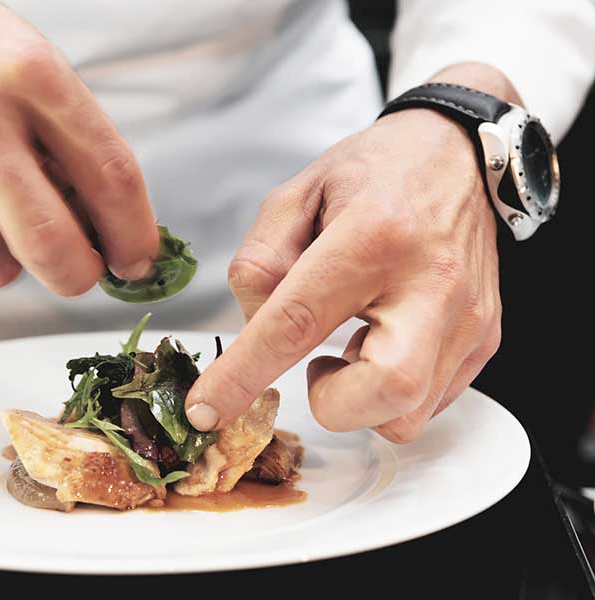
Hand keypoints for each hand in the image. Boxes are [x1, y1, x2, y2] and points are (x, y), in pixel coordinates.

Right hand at [0, 0, 157, 293]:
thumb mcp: (34, 68)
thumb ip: (75, 144)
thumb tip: (111, 236)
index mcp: (31, 75)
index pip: (109, 176)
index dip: (133, 235)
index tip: (137, 262)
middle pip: (49, 244)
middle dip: (79, 277)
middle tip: (81, 273)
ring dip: (9, 256)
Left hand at [186, 66, 510, 442]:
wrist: (459, 155)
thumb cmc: (374, 173)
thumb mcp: (296, 194)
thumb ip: (260, 260)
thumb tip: (255, 328)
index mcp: (372, 235)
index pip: (297, 322)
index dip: (244, 376)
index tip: (207, 410)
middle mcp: (430, 281)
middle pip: (388, 388)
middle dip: (333, 405)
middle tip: (317, 369)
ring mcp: (467, 316)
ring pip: (409, 412)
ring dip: (360, 401)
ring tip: (352, 345)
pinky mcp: (484, 338)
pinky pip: (429, 403)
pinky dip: (389, 394)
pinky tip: (380, 344)